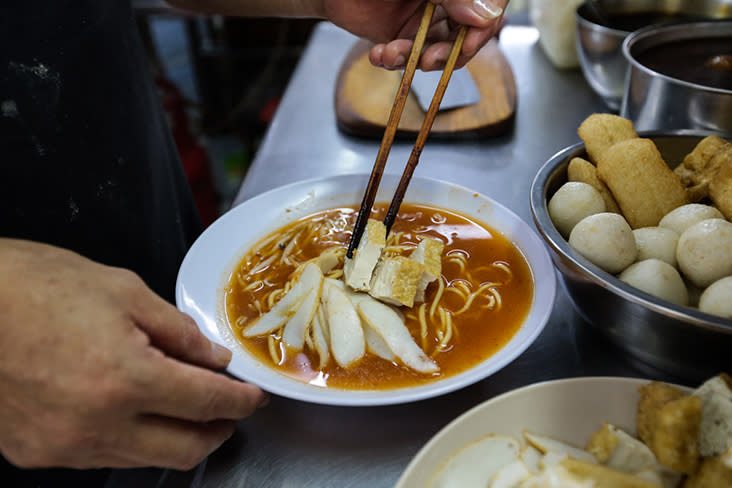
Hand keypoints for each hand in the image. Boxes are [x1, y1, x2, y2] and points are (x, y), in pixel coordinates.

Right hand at [0, 239, 267, 469]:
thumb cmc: (37, 286)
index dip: (240, 400)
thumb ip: (178, 331)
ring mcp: (63, 445)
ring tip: (186, 407)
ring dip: (176, 436)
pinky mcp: (35, 453)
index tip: (252, 396)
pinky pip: (102, 456)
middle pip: (184, 448)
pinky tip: (135, 411)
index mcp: (124, 378)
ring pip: (145, 458)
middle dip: (216, 430)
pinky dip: (131, 438)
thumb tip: (213, 358)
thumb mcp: (123, 291)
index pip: (206, 402)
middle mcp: (95, 424)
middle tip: (228, 409)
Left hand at [322, 0, 508, 69]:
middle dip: (447, 53)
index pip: (489, 5)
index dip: (484, 28)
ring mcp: (427, 18)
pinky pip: (409, 58)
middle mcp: (448, 0)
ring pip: (440, 52)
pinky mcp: (404, 36)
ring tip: (390, 53)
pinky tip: (379, 54)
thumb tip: (486, 16)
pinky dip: (394, 61)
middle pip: (469, 35)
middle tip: (428, 59)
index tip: (469, 41)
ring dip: (415, 59)